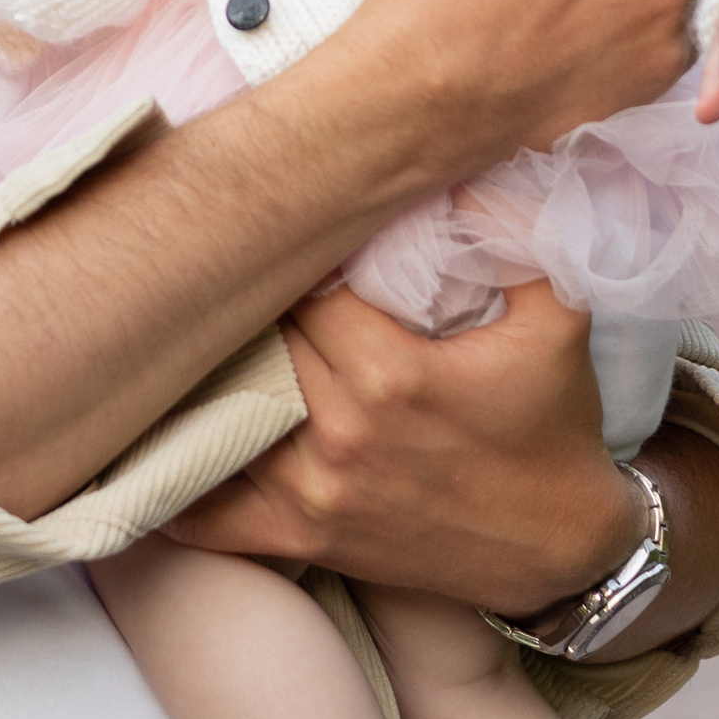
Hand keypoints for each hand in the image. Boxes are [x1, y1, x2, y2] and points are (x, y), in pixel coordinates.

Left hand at [160, 278, 640, 612]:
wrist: (563, 549)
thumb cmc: (557, 427)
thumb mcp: (559, 317)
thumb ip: (514, 234)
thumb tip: (460, 170)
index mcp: (390, 371)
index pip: (302, 286)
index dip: (292, 253)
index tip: (286, 232)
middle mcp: (341, 432)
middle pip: (258, 341)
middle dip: (247, 305)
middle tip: (226, 268)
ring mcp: (315, 493)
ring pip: (226, 412)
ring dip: (211, 374)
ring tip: (188, 334)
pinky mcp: (306, 540)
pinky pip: (211, 514)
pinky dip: (178, 481)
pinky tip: (155, 440)